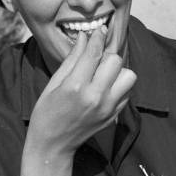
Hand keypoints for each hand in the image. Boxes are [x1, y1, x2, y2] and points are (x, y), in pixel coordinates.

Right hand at [27, 27, 136, 155]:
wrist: (53, 145)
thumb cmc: (46, 112)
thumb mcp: (54, 83)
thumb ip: (72, 59)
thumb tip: (84, 37)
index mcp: (76, 86)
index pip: (94, 53)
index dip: (97, 37)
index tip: (99, 30)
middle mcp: (96, 96)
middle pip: (115, 61)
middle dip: (106, 55)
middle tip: (95, 60)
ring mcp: (108, 107)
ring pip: (129, 76)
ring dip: (118, 71)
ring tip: (103, 75)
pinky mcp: (114, 115)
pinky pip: (128, 91)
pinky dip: (119, 85)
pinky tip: (105, 88)